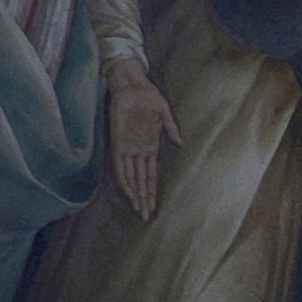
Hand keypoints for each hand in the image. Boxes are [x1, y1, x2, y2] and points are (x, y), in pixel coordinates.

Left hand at [105, 61, 168, 215]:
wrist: (132, 85)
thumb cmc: (148, 96)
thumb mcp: (164, 113)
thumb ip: (171, 129)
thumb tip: (182, 144)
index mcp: (149, 146)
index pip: (150, 175)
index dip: (151, 191)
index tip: (154, 206)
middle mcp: (138, 151)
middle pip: (141, 181)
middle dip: (143, 199)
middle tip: (145, 216)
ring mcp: (129, 148)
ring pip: (131, 177)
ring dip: (135, 194)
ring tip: (139, 209)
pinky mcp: (119, 142)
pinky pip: (120, 165)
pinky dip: (125, 180)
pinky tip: (129, 192)